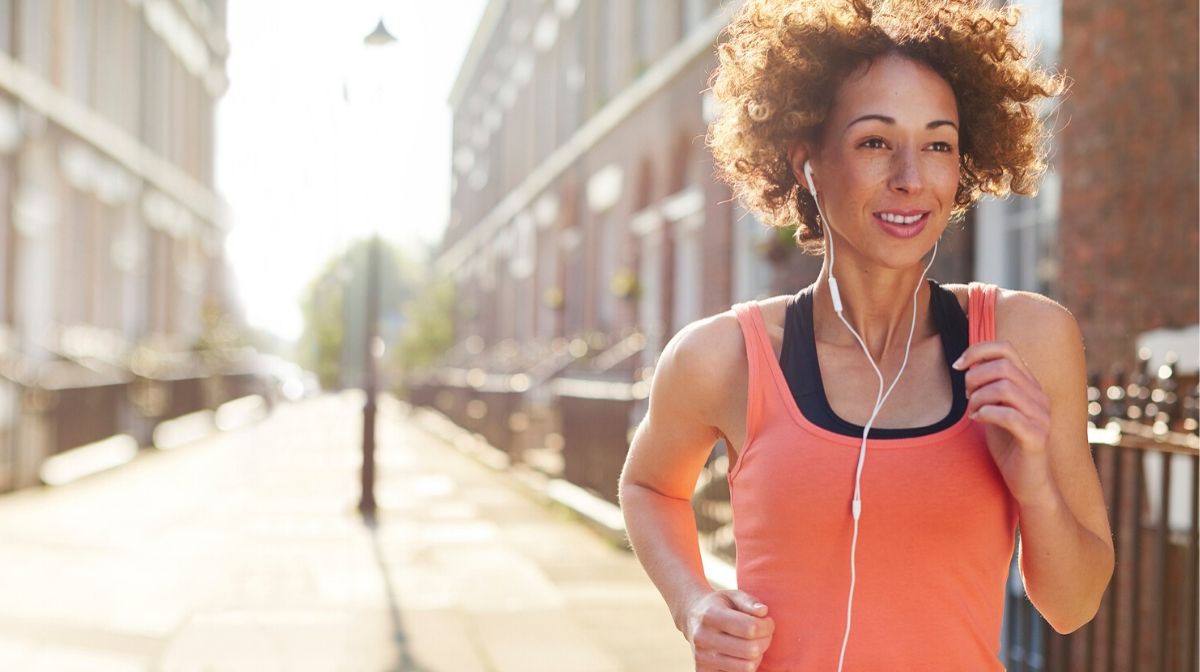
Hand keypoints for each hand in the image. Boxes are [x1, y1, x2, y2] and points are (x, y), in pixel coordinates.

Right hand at [682, 590, 774, 671]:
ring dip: (758, 656)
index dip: (767, 626)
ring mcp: (701, 657)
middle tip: (764, 634)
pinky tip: (742, 654)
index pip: (750, 628)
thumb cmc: (719, 606)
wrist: (691, 617)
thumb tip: (763, 612)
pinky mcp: (703, 671)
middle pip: (751, 650)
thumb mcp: (732, 595)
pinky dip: (745, 666)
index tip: (768, 622)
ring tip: (754, 643)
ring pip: (747, 667)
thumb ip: (749, 601)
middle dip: (765, 641)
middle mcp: (702, 638)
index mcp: (710, 615)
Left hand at [954, 340, 1053, 506]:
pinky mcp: (1036, 437)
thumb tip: (965, 364)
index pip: (1006, 349)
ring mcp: (1041, 416)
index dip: (977, 351)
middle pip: (1002, 367)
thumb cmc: (1007, 444)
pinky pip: (1009, 415)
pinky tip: (978, 420)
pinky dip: (987, 413)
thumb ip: (986, 387)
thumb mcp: (993, 408)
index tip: (957, 366)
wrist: (1027, 481)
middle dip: (974, 378)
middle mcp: (1038, 396)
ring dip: (978, 398)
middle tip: (966, 397)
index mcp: (1029, 385)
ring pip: (1005, 388)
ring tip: (972, 412)